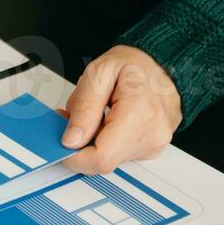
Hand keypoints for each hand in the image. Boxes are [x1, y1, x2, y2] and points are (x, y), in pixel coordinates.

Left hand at [60, 45, 182, 174]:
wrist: (162, 64)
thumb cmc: (135, 64)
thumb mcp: (99, 73)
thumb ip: (84, 108)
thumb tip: (71, 140)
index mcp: (140, 114)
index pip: (102, 157)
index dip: (74, 157)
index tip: (60, 143)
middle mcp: (152, 135)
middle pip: (104, 160)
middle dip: (81, 145)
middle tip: (72, 119)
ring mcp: (154, 144)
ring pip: (110, 159)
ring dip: (94, 142)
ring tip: (96, 114)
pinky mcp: (151, 148)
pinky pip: (120, 154)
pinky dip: (107, 141)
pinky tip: (109, 121)